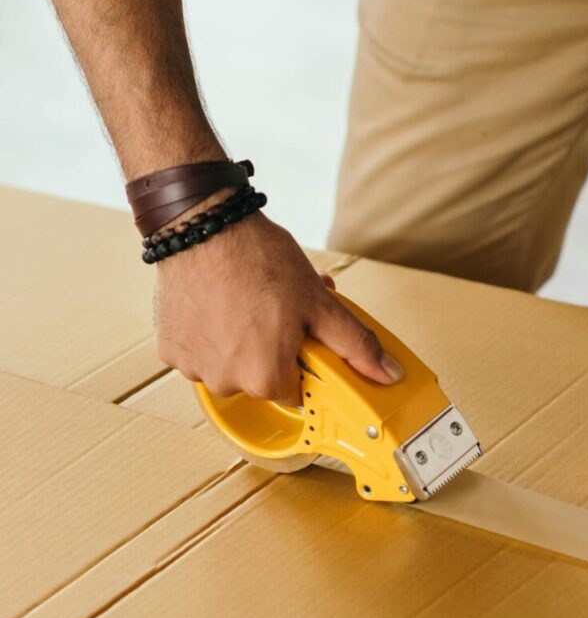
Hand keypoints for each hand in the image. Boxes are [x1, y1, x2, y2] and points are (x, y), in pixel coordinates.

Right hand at [153, 205, 403, 405]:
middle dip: (272, 347)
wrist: (203, 226)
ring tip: (248, 299)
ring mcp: (192, 366)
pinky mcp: (168, 346)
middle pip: (261, 377)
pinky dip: (209, 332)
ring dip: (240, 340)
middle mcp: (225, 382)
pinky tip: (218, 301)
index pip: (295, 391)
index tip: (301, 336)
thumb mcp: (320, 303)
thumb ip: (356, 344)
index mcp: (265, 379)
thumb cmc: (261, 261)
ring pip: (228, 363)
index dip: (302, 362)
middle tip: (278, 310)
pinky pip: (199, 349)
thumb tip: (389, 374)